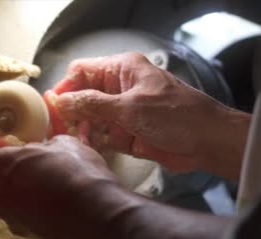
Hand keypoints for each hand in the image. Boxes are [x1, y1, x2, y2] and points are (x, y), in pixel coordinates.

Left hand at [0, 135, 140, 238]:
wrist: (94, 216)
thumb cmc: (75, 171)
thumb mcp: (65, 144)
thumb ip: (48, 147)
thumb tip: (47, 152)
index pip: (4, 155)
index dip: (26, 155)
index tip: (44, 156)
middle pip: (8, 182)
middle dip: (26, 178)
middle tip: (52, 173)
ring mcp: (9, 220)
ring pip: (19, 203)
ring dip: (34, 198)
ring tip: (62, 194)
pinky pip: (32, 219)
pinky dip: (43, 214)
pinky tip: (65, 210)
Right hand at [46, 52, 249, 179]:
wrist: (208, 142)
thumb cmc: (178, 115)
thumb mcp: (129, 107)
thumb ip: (91, 105)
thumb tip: (60, 100)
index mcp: (122, 69)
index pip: (82, 72)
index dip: (65, 88)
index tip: (52, 108)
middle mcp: (121, 88)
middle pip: (83, 97)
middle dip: (73, 113)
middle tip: (62, 130)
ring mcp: (125, 111)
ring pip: (91, 119)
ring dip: (85, 130)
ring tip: (83, 140)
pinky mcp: (129, 133)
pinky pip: (104, 136)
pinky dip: (99, 142)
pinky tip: (98, 148)